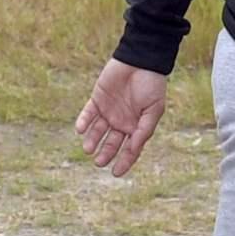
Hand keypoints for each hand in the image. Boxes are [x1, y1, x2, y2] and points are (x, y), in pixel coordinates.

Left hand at [74, 58, 169, 177]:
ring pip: (97, 131)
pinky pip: (88, 113)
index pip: (129, 150)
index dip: (124, 162)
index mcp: (136, 127)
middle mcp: (121, 122)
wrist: (141, 61)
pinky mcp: (97, 99)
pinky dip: (83, 121)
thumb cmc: (151, 85)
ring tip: (88, 149)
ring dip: (92, 140)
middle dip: (105, 153)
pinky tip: (81, 130)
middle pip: (111, 143)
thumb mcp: (153, 110)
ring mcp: (108, 111)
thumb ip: (144, 130)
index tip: (116, 173)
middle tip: (98, 161)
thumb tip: (133, 149)